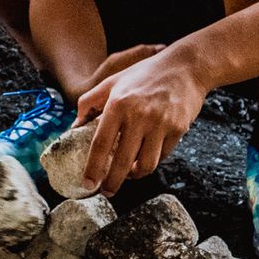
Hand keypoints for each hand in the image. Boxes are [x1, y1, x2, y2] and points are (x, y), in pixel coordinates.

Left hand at [76, 45, 208, 194]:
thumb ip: (90, 102)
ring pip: (146, 165)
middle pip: (123, 161)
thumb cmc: (145, 74)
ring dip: (135, 175)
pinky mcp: (178, 129)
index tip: (88, 182)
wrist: (185, 67)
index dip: (93, 167)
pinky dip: (153, 160)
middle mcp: (139, 115)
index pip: (101, 143)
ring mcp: (161, 124)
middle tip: (106, 191)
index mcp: (119, 103)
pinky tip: (146, 156)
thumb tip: (74, 126)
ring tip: (129, 174)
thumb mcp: (113, 81)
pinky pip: (163, 156)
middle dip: (112, 182)